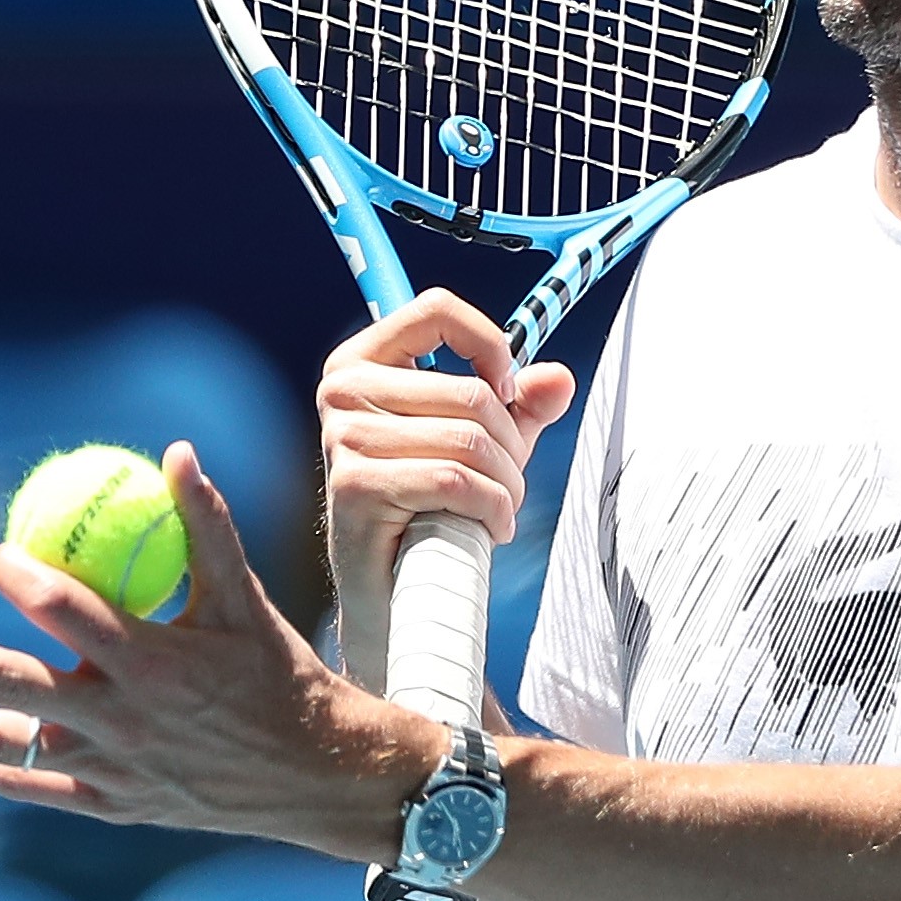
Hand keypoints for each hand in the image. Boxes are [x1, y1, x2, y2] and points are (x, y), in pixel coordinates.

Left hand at [0, 443, 436, 855]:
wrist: (313, 777)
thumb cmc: (279, 675)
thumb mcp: (246, 601)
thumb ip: (207, 527)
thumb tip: (176, 451)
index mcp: (155, 664)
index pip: (72, 616)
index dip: (25, 582)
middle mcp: (122, 721)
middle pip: (13, 683)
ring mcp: (109, 768)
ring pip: (5, 747)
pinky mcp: (107, 802)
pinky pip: (26, 788)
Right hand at [318, 293, 575, 694]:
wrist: (392, 589)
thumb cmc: (429, 507)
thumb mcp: (482, 444)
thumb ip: (519, 407)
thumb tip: (558, 379)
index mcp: (364, 361)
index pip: (435, 311)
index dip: (489, 344)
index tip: (509, 391)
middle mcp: (342, 389)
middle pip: (468, 391)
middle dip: (512, 444)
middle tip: (512, 480)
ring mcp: (341, 436)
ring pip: (468, 439)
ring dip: (507, 483)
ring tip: (503, 507)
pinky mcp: (353, 484)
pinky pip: (454, 480)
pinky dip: (491, 508)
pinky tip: (492, 527)